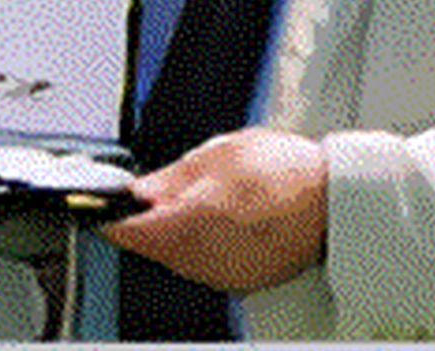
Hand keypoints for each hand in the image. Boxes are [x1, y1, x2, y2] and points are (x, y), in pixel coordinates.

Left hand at [101, 129, 326, 293]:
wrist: (336, 202)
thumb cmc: (287, 175)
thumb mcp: (220, 154)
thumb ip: (172, 176)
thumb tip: (140, 189)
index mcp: (188, 224)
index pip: (126, 231)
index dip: (108, 216)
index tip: (99, 204)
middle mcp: (201, 259)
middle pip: (150, 246)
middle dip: (145, 220)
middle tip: (152, 193)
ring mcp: (222, 275)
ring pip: (175, 256)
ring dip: (172, 232)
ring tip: (200, 199)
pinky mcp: (241, 281)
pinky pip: (204, 263)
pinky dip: (201, 243)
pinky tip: (220, 219)